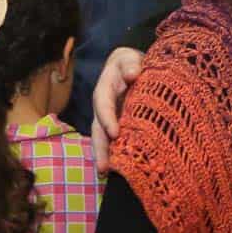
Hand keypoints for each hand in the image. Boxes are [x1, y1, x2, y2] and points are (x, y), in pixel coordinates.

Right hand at [90, 47, 146, 172]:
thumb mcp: (129, 58)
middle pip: (99, 128)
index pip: (104, 104)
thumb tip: (132, 73)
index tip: (115, 133)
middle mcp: (104, 107)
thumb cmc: (130, 63)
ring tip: (106, 173)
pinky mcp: (119, 125)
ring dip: (104, 155)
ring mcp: (110, 118)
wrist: (131, 66)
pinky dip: (116, 154)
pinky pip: (115, 140)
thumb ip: (131, 64)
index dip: (108, 118)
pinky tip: (120, 170)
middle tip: (104, 167)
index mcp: (105, 90)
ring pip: (103, 138)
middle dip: (101, 148)